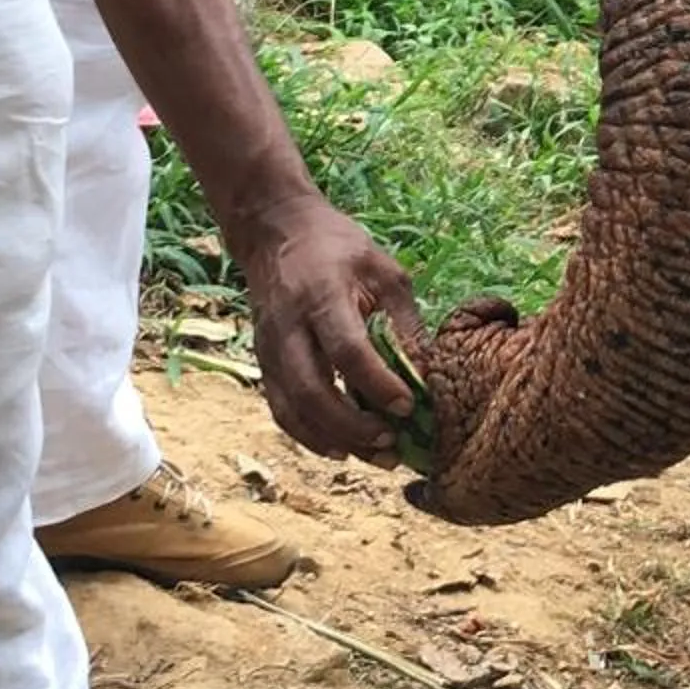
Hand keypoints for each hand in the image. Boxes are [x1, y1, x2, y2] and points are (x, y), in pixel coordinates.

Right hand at [236, 199, 424, 459]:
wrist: (276, 232)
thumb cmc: (338, 248)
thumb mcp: (383, 269)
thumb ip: (404, 320)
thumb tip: (426, 371)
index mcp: (321, 296)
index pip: (347, 350)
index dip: (378, 383)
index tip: (409, 406)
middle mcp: (288, 327)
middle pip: (313, 390)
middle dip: (353, 426)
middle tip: (392, 444)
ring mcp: (269, 348)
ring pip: (292, 408)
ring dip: (333, 439)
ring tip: (375, 455)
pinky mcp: (263, 362)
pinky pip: (281, 410)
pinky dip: (309, 436)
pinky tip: (341, 449)